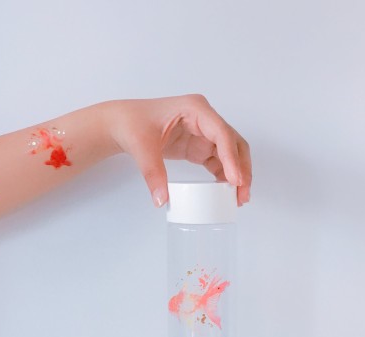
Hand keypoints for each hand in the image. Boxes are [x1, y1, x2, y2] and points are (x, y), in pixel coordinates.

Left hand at [106, 94, 251, 206]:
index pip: (222, 133)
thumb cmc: (132, 124)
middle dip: (242, 169)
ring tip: (238, 198)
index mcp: (195, 109)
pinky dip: (225, 176)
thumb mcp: (142, 147)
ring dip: (237, 175)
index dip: (231, 157)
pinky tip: (226, 192)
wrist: (123, 124)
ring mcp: (204, 132)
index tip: (236, 180)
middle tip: (242, 194)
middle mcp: (205, 119)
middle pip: (234, 144)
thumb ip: (153, 173)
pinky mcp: (199, 146)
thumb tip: (162, 200)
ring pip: (231, 154)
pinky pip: (219, 161)